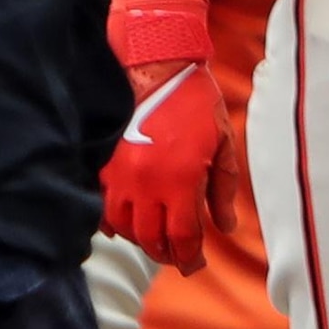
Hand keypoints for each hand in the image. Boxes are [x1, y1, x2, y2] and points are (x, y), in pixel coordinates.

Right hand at [100, 48, 229, 272]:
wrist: (156, 63)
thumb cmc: (194, 100)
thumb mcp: (222, 143)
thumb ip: (223, 189)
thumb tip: (226, 226)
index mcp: (180, 180)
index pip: (181, 237)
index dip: (188, 257)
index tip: (194, 265)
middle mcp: (146, 184)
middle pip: (150, 240)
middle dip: (165, 254)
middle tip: (177, 257)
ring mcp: (119, 176)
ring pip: (123, 228)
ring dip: (140, 239)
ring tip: (154, 239)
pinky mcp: (102, 165)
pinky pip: (102, 207)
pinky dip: (114, 222)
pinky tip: (127, 223)